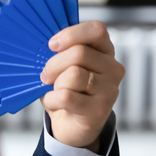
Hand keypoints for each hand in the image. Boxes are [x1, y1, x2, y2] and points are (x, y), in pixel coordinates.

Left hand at [39, 21, 123, 153]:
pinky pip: (67, 96)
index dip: (71, 34)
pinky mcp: (99, 109)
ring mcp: (109, 89)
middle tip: (46, 75)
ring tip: (55, 90)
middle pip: (79, 53)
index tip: (52, 45)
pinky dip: (52, 100)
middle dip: (53, 64)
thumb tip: (42, 43)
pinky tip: (54, 103)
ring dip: (55, 83)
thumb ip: (60, 52)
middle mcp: (112, 68)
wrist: (71, 125)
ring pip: (74, 74)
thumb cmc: (66, 89)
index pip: (97, 30)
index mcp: (104, 51)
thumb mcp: (63, 66)